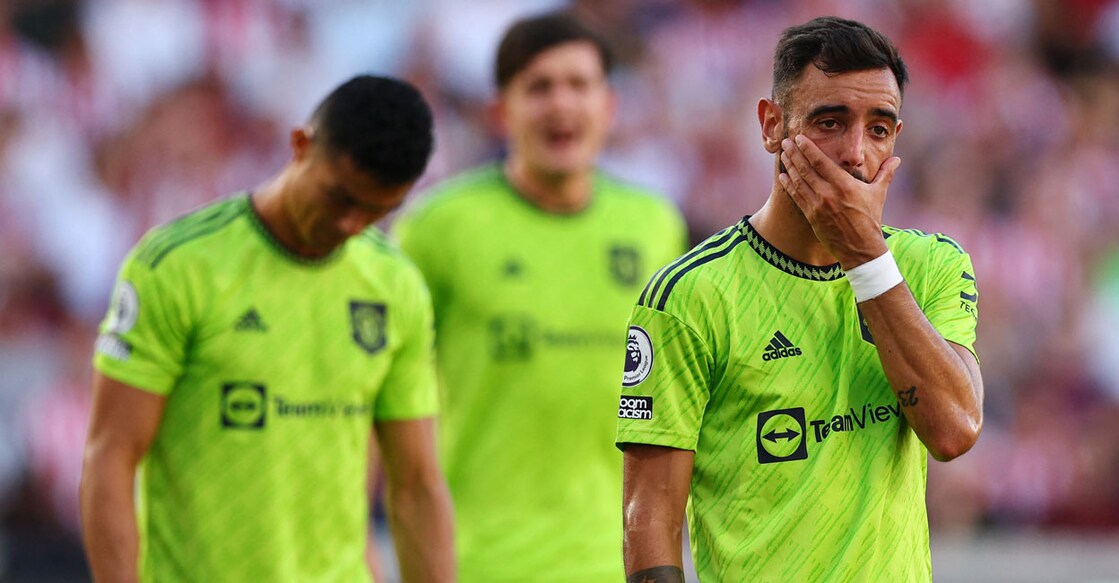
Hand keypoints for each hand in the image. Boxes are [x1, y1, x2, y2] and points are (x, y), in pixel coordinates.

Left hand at [778, 135, 899, 267]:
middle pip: (806, 169)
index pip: (821, 162)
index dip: (808, 149)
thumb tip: (897, 159)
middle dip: (794, 154)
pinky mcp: (811, 217)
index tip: (799, 138)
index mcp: (844, 185)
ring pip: (799, 182)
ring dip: (789, 167)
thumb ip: (886, 173)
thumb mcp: (879, 194)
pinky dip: (789, 185)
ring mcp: (818, 206)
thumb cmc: (870, 220)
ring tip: (783, 155)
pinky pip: (797, 197)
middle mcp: (828, 194)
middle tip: (786, 142)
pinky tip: (783, 176)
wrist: (860, 249)